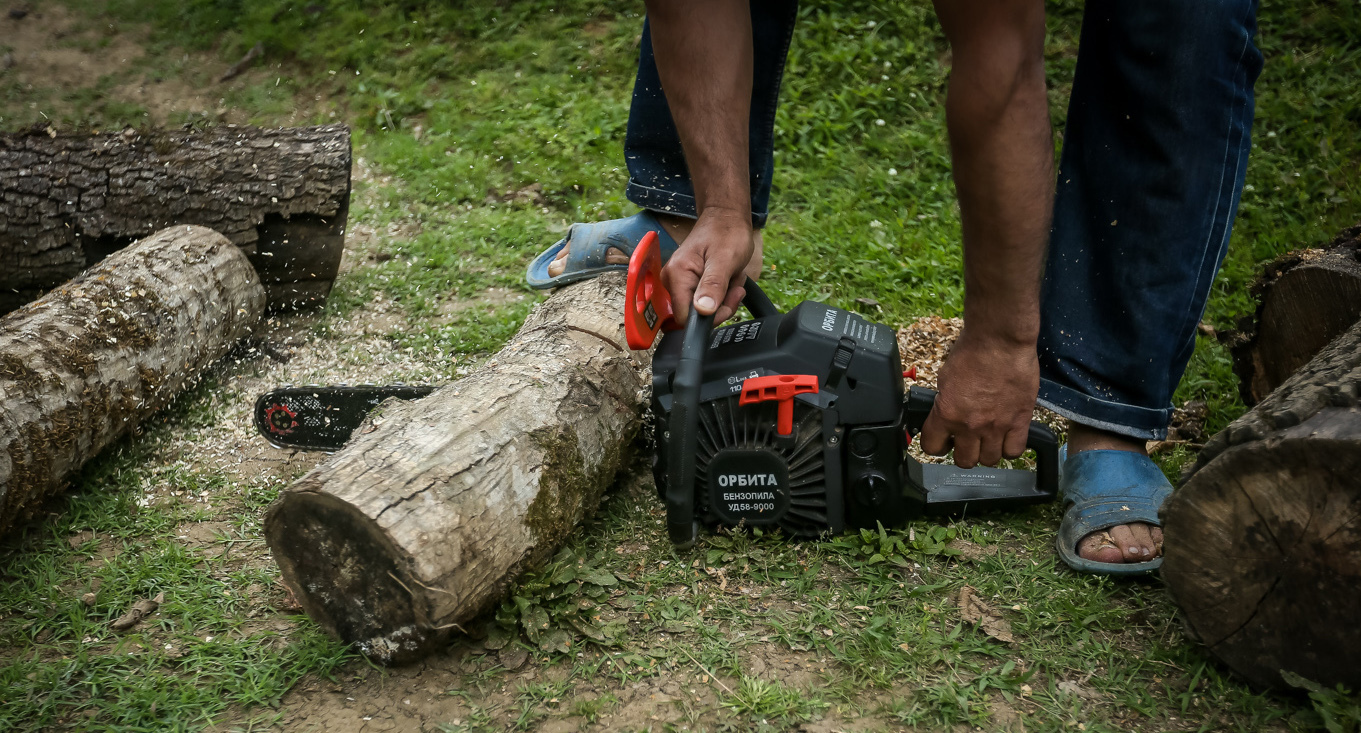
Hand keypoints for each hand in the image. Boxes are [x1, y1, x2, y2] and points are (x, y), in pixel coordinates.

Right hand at [660, 207, 754, 324]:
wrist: (726, 217)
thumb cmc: (727, 232)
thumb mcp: (725, 259)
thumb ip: (713, 285)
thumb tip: (703, 311)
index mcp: (677, 275)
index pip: (684, 318)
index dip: (708, 317)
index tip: (727, 302)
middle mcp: (672, 280)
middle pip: (694, 315)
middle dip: (720, 306)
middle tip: (735, 286)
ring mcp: (679, 282)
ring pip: (702, 310)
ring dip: (724, 298)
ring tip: (732, 277)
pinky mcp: (688, 283)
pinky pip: (705, 301)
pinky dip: (721, 294)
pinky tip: (727, 278)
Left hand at [919, 329, 1039, 467]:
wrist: (1000, 340)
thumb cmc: (972, 351)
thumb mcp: (945, 379)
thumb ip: (946, 403)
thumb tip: (945, 414)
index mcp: (946, 414)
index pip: (933, 448)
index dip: (937, 446)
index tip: (943, 441)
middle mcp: (971, 425)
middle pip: (965, 461)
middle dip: (963, 453)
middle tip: (967, 441)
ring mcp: (997, 426)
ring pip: (990, 460)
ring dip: (987, 452)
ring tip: (988, 439)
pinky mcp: (1019, 421)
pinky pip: (1014, 451)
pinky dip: (1009, 448)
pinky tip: (1006, 437)